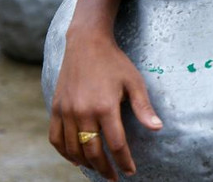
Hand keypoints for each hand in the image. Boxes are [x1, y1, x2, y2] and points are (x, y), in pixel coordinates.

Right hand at [48, 29, 162, 179]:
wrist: (86, 43)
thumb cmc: (114, 62)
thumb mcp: (134, 82)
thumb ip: (143, 107)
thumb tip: (157, 128)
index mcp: (105, 106)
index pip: (115, 144)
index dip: (123, 161)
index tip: (129, 171)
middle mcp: (83, 112)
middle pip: (93, 151)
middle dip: (104, 168)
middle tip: (113, 177)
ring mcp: (66, 111)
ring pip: (73, 149)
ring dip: (85, 163)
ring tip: (97, 169)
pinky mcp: (56, 108)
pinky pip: (55, 138)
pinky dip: (64, 153)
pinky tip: (75, 159)